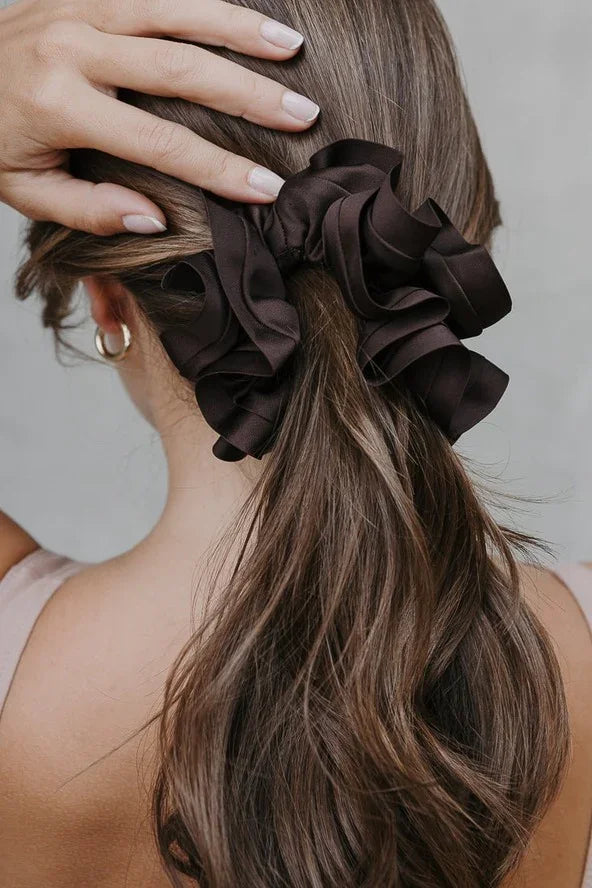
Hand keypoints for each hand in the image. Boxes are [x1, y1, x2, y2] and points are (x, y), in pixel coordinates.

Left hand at [0, 0, 319, 234]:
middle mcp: (73, 45)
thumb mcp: (24, 188)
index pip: (158, 143)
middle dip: (249, 95)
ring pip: (175, 10)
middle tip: (302, 115)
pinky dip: (205, 0)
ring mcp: (80, 6)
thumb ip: (88, 209)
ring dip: (240, 28)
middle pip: (180, 68)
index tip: (267, 189)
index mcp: (58, 104)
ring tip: (294, 49)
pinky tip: (246, 12)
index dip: (218, 169)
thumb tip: (156, 219)